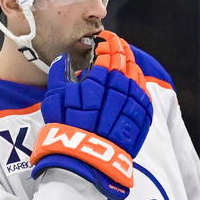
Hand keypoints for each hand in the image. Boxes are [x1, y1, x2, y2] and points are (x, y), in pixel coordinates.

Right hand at [32, 30, 154, 199]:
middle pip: (125, 62)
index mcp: (99, 80)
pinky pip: (144, 96)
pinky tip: (136, 81)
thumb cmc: (65, 128)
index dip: (108, 44)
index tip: (105, 39)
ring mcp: (133, 104)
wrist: (84, 160)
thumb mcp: (55, 98)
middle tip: (117, 44)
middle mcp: (120, 89)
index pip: (109, 53)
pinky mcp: (141, 119)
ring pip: (136, 77)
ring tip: (127, 59)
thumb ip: (60, 74)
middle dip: (121, 50)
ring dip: (132, 65)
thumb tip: (63, 59)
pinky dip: (140, 85)